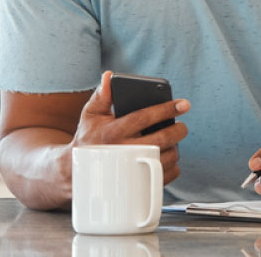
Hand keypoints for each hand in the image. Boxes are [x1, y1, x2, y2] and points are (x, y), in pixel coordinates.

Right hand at [70, 71, 189, 183]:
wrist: (76, 171)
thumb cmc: (88, 138)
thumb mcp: (90, 115)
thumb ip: (102, 95)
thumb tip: (109, 75)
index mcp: (112, 132)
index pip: (144, 117)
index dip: (166, 109)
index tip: (183, 104)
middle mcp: (123, 151)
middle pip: (161, 139)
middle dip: (178, 130)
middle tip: (181, 125)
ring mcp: (133, 170)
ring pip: (168, 157)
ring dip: (175, 146)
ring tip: (171, 140)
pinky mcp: (142, 183)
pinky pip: (168, 174)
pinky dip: (173, 164)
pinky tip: (166, 155)